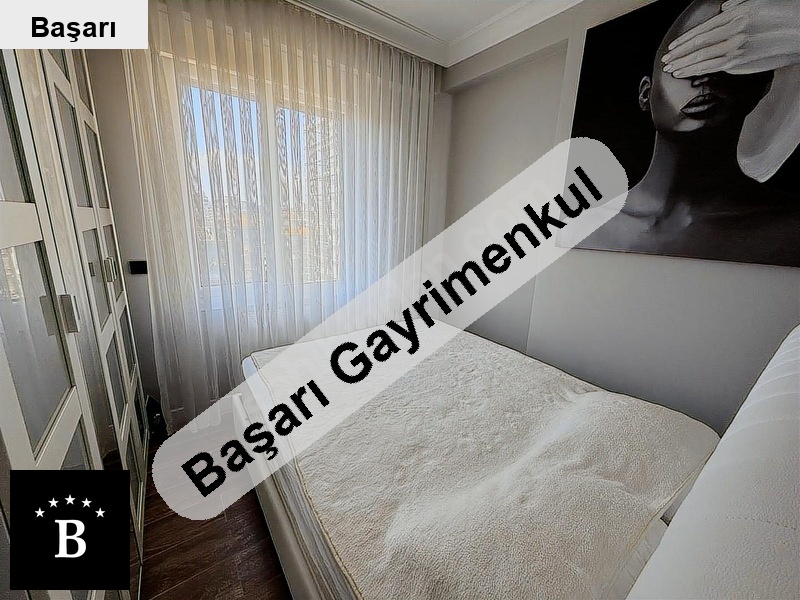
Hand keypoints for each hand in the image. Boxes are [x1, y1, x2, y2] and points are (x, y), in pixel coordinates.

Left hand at [661, 0, 799, 77]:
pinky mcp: (742, 61)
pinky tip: (686, 73)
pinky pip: (713, 67)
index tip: (673, 47)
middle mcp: (733, 31)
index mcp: (736, 15)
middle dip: (679, 54)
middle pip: (698, 44)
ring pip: (702, 58)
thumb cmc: (784, 13)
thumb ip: (738, 5)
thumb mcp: (758, 2)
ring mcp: (736, 48)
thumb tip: (723, 9)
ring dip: (684, 64)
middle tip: (666, 60)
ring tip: (671, 69)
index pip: (703, 29)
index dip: (685, 40)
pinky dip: (696, 71)